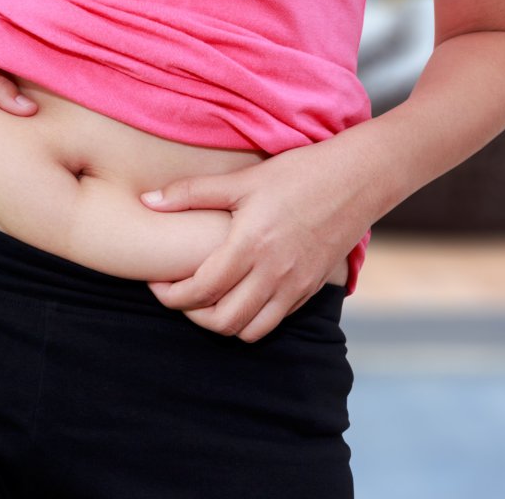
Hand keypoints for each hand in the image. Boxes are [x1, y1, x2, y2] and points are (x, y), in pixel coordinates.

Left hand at [139, 140, 368, 342]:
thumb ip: (190, 193)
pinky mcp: (311, 289)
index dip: (169, 294)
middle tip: (178, 294)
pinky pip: (275, 320)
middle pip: (221, 321)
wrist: (358, 179)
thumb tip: (146, 202)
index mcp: (250, 247)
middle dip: (191, 315)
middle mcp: (273, 274)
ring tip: (207, 299)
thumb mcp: (242, 180)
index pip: (199, 291)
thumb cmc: (298, 174)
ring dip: (222, 323)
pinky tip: (241, 293)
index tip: (156, 283)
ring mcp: (295, 287)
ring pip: (250, 330)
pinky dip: (252, 318)